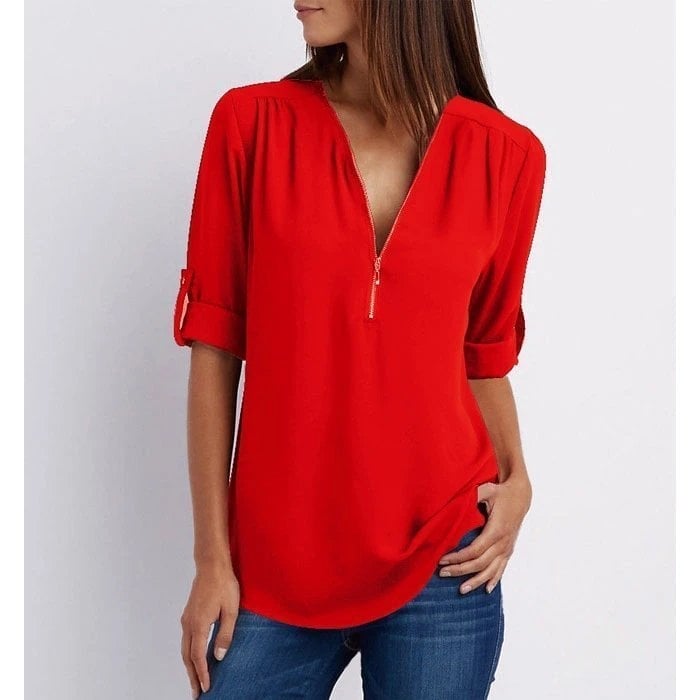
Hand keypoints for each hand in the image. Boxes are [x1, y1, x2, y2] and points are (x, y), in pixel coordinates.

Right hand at [180, 562, 239, 697]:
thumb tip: (219, 657)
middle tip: (196, 693)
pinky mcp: (189, 614)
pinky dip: (189, 653)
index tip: (206, 689)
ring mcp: (187, 619)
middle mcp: (188, 624)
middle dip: (192, 676)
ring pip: (184, 649)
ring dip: (189, 666)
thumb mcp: (231, 610)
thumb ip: (225, 634)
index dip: (202, 674)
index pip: (198, 657)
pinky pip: (186, 640)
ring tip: (195, 680)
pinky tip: (196, 657)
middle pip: (187, 657)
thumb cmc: (224, 584)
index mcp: (199, 625)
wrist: (212, 565)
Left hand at [437, 474, 531, 593]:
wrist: (521, 495)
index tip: (442, 560)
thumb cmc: (501, 492)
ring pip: (491, 571)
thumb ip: (474, 494)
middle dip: (460, 570)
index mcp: (496, 530)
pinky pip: (502, 569)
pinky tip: (486, 589)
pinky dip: (493, 580)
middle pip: (479, 563)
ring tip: (461, 590)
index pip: (474, 551)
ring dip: (475, 581)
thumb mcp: (487, 489)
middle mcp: (503, 543)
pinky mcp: (509, 549)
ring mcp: (507, 548)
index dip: (458, 558)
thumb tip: (457, 498)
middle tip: (442, 573)